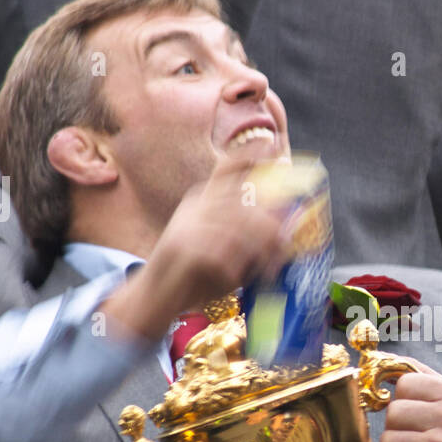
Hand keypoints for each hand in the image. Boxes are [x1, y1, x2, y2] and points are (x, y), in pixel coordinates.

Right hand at [102, 151, 291, 338]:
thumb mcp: (227, 254)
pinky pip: (221, 256)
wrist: (155, 297)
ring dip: (256, 255)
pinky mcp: (182, 248)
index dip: (248, 154)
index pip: (227, 168)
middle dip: (270, 231)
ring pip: (237, 232)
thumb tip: (286, 230)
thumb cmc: (196, 277)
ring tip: (266, 272)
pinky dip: (233, 271)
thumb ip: (252, 241)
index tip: (270, 144)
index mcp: (203, 200)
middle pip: (244, 207)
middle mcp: (195, 206)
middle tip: (285, 251)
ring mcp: (187, 225)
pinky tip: (232, 280)